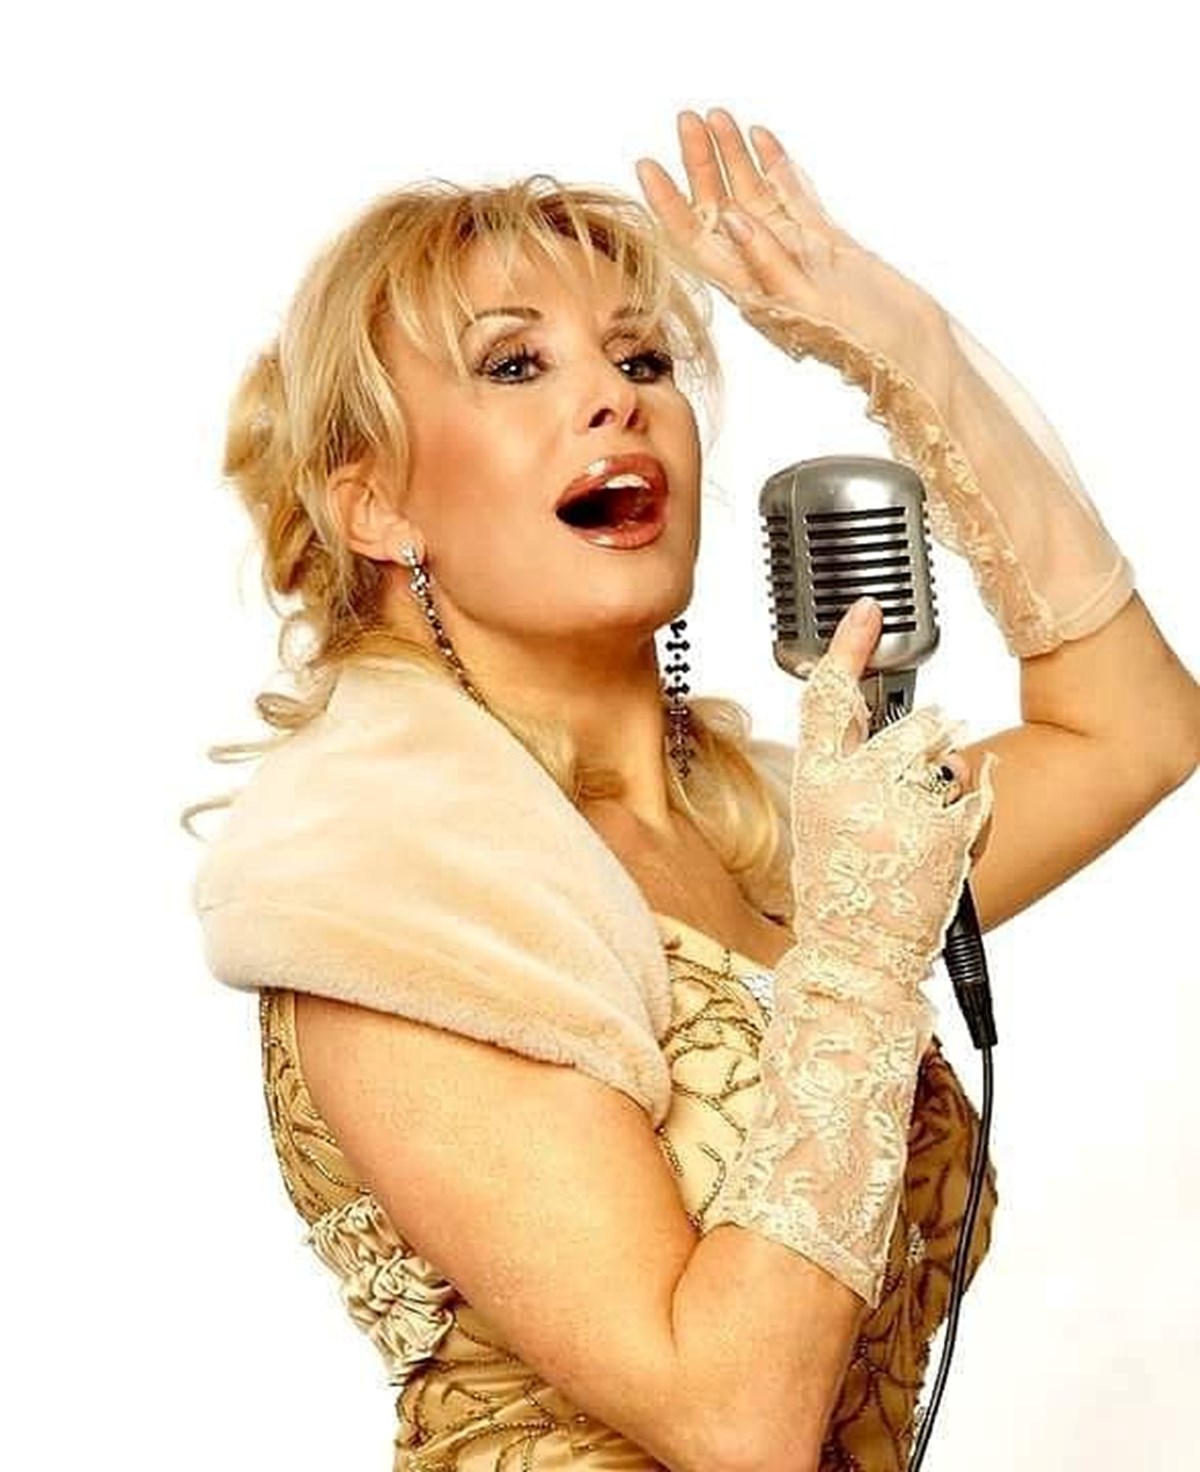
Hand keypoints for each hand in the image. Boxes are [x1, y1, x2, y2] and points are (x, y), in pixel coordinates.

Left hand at [635, 108, 946, 373]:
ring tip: (717, 117)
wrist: (908, 348)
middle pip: (720, 208)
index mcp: (749, 288)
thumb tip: (731, 220)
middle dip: (700, 164)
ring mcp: (794, 251)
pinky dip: (776, 167)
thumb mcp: (806, 305)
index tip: (648, 165)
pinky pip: (792, 197)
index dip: (669, 203)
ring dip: (734, 157)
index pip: (696, 240)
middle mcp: (764, 267)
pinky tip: (762, 139)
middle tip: (687, 120)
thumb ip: (767, 263)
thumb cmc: (858, 342)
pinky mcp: (823, 242)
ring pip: (754, 195)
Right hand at [786, 598, 996, 997]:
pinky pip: (975, 797)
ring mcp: (901, 805)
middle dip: (926, 748)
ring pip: (946, 761)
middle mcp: (854, 787)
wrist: (860, 954)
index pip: (828, 698)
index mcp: (815, 782)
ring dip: (946, 787)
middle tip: (912, 796)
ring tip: (920, 837)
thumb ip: (838, 771)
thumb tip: (864, 726)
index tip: (867, 611)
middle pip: (910, 726)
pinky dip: (971, 819)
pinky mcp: (944, 827)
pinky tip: (943, 852)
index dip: (848, 649)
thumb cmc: (839, 892)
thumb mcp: (819, 823)